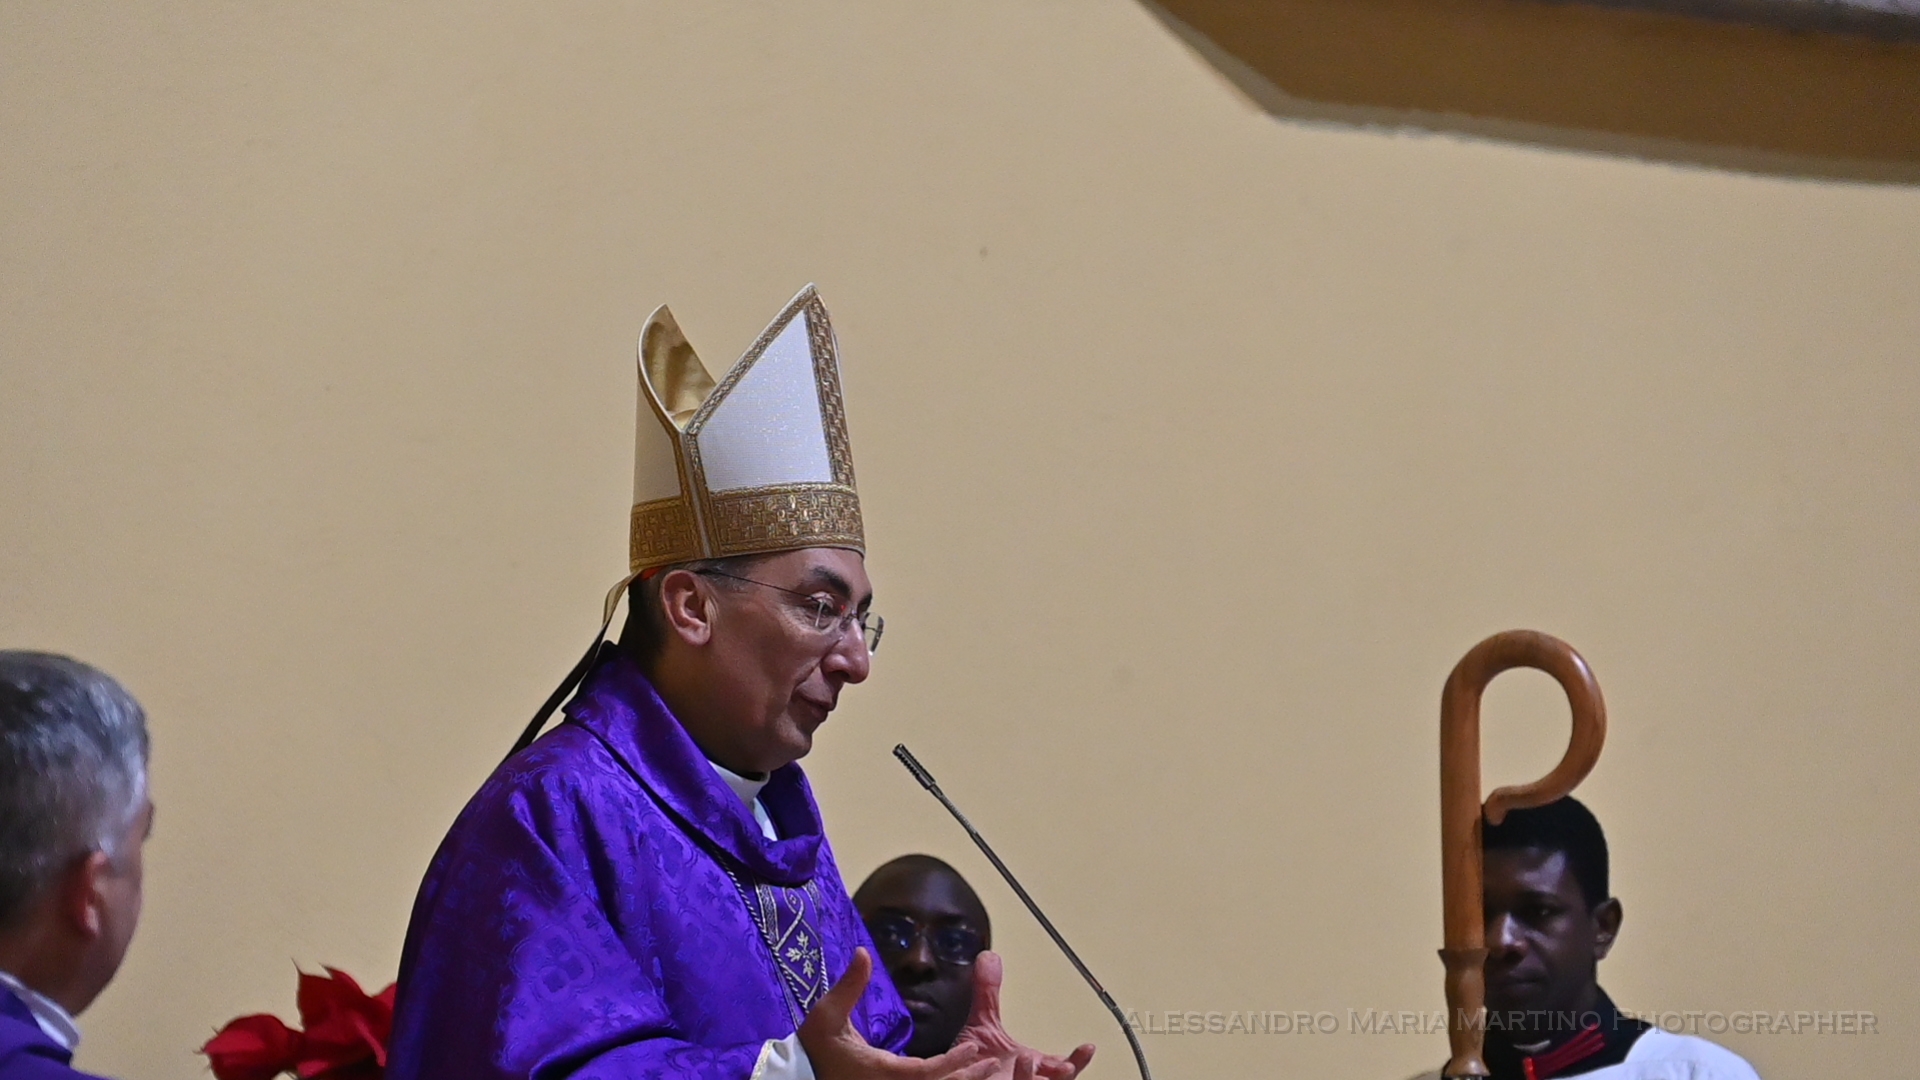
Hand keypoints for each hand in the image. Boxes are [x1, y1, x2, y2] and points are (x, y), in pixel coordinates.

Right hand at [801, 948, 998, 1079]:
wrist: (796, 1076)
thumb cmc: (813, 1048)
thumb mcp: (827, 1014)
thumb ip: (849, 985)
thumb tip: (863, 952)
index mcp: (882, 1071)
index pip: (926, 1071)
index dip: (953, 1062)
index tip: (975, 1046)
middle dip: (966, 1078)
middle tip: (992, 1063)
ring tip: (982, 1073)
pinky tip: (954, 1079)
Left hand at [951, 952, 1096, 1079]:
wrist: (950, 1079)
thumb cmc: (973, 1065)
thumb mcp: (982, 1026)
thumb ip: (987, 994)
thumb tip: (989, 958)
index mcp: (1030, 1067)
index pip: (1058, 1066)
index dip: (1075, 1060)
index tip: (1087, 1046)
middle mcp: (1026, 1079)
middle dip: (1062, 1075)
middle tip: (1066, 1066)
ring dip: (1028, 1078)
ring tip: (1025, 1059)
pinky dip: (1003, 1079)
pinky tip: (996, 1067)